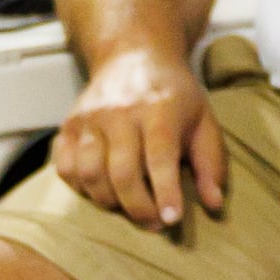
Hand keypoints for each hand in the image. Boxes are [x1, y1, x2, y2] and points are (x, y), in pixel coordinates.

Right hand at [48, 47, 224, 234]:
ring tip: (128, 207)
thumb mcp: (204, 121)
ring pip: (89, 174)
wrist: (133, 55)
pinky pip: (66, 169)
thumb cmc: (174, 95)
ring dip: (109, 201)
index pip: (159, 158)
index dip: (164, 192)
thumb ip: (211, 163)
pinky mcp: (68, 126)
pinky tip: (102, 191)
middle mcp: (119, 112)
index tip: (171, 219)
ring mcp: (89, 118)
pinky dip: (81, 188)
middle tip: (153, 225)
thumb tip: (213, 204)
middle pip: (121, 173)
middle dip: (138, 208)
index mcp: (158, 109)